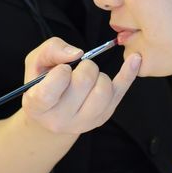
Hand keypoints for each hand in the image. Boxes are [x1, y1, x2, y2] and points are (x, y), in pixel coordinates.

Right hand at [22, 37, 140, 134]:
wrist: (53, 112)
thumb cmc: (43, 82)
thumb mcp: (36, 62)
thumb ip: (51, 50)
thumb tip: (78, 53)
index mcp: (38, 106)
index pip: (49, 92)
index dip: (59, 74)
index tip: (63, 68)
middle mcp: (60, 119)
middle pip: (83, 84)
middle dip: (84, 67)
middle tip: (77, 68)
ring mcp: (85, 121)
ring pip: (103, 90)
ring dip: (98, 74)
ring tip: (88, 76)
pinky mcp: (104, 115)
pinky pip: (120, 91)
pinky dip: (128, 74)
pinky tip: (135, 59)